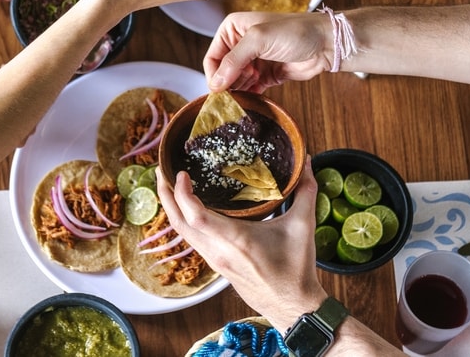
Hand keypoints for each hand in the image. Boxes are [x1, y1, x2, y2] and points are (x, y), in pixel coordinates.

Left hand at [156, 159, 326, 332]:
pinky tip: (188, 208)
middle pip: (179, 223)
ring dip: (172, 208)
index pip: (196, 216)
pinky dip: (183, 220)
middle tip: (161, 170)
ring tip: (169, 184)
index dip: (182, 194)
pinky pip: (191, 240)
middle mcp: (218, 251)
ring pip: (182, 233)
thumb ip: (306, 192)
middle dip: (166, 195)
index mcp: (236, 240)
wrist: (292, 306)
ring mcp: (215, 260)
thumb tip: (308, 163)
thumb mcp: (303, 227)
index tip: (181, 173)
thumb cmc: (296, 269)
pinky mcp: (216, 264)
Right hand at [205, 11, 332, 91]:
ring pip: (235, 83)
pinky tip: (253, 100)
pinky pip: (250, 89)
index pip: (212, 57)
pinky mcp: (265, 75)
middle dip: (228, 84)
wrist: (326, 44)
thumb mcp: (259, 39)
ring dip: (239, 90)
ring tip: (249, 92)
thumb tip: (215, 83)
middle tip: (236, 94)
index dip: (214, 75)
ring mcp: (253, 61)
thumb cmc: (295, 32)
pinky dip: (249, 95)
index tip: (219, 91)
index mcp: (233, 29)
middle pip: (222, 72)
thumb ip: (234, 60)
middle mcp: (240, 44)